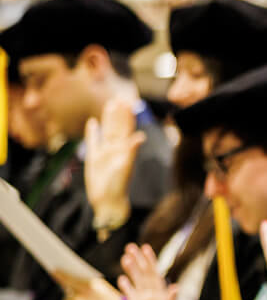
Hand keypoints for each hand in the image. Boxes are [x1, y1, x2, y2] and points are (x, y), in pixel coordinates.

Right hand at [84, 96, 144, 228]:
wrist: (107, 201)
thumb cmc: (117, 186)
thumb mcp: (125, 167)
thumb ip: (131, 151)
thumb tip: (140, 136)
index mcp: (124, 149)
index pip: (126, 128)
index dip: (128, 116)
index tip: (129, 102)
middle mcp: (115, 149)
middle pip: (117, 126)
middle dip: (118, 113)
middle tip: (119, 98)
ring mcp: (104, 152)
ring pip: (106, 130)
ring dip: (108, 118)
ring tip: (110, 104)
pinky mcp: (94, 158)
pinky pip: (93, 141)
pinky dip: (93, 132)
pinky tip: (93, 123)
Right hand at [120, 243, 181, 299]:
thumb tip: (174, 287)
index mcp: (162, 296)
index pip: (155, 274)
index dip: (151, 261)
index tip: (146, 248)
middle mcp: (152, 296)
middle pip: (144, 274)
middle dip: (138, 260)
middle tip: (130, 246)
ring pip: (136, 282)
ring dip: (130, 270)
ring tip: (125, 257)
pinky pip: (130, 295)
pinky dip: (126, 286)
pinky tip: (121, 278)